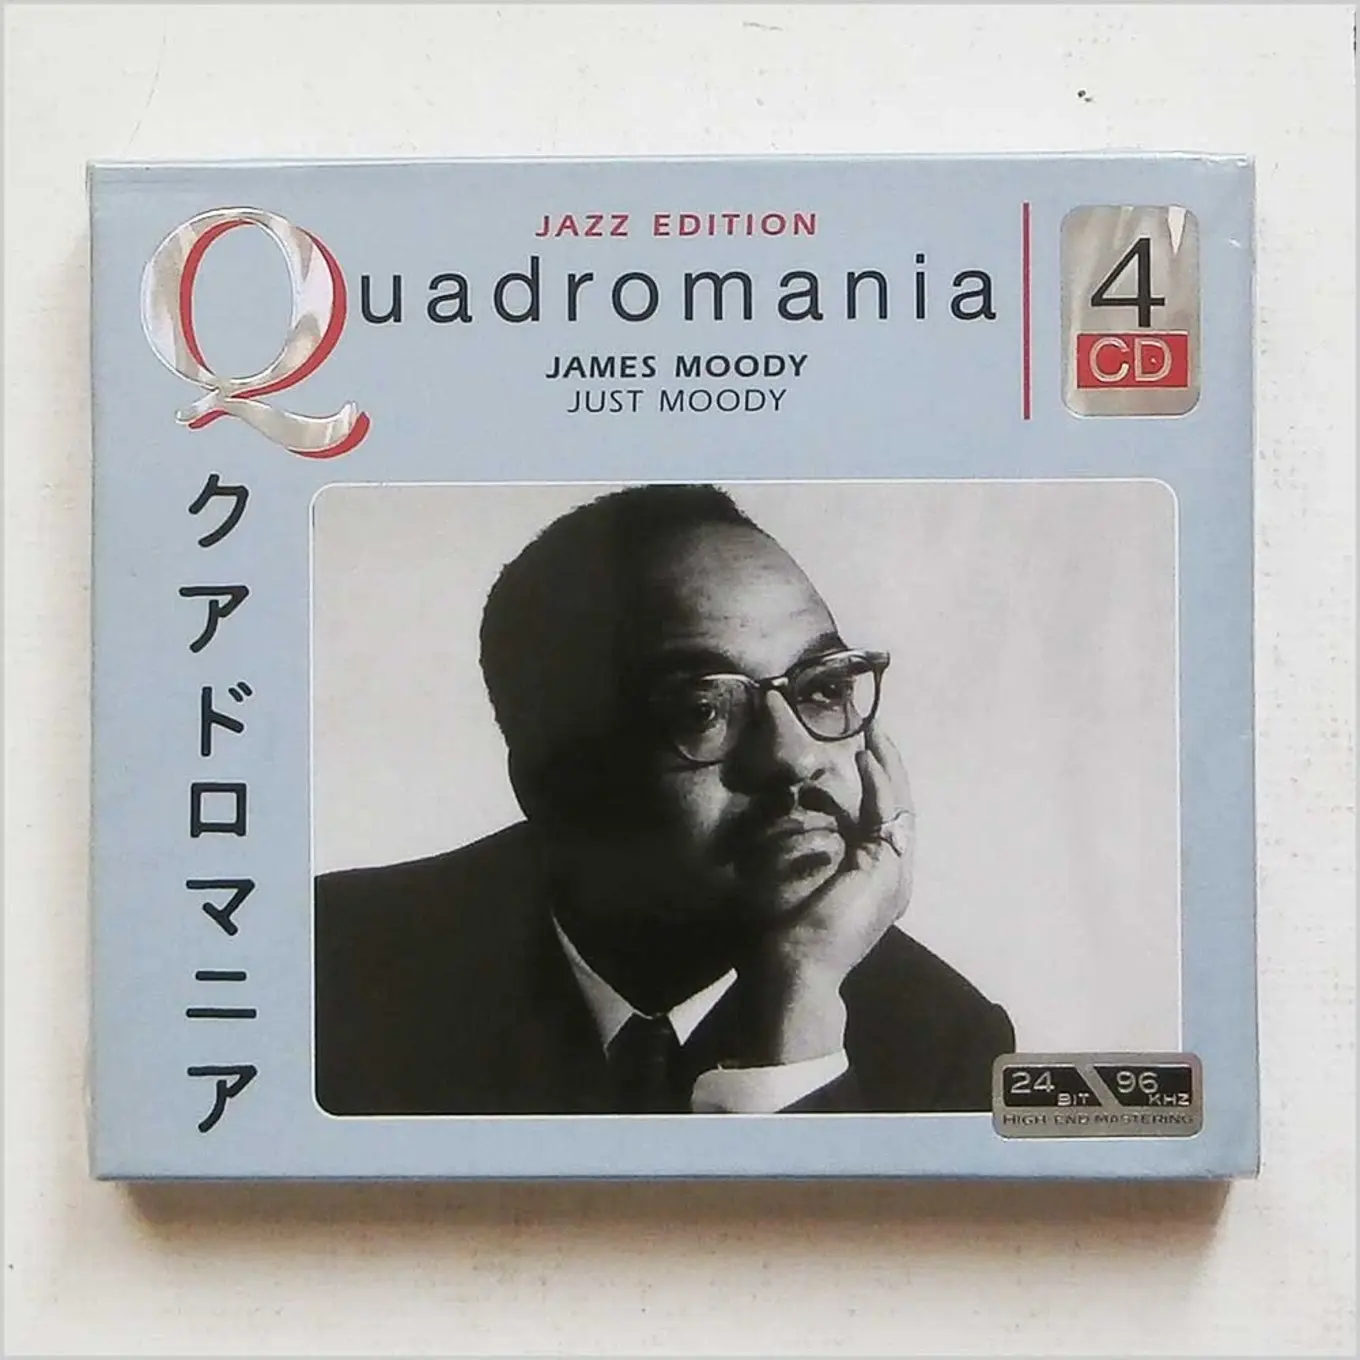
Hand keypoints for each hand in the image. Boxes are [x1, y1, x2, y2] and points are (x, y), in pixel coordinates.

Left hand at [735, 725, 914, 1064]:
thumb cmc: (790, 933)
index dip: (878, 785)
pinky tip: (868, 760)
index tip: (864, 753)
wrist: (799, 968)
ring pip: (899, 806)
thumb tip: (791, 816)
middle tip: (876, 732)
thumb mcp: (803, 881)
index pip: (884, 821)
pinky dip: (879, 785)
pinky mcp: (887, 869)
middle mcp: (895, 876)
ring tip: (875, 735)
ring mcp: (896, 873)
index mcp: (878, 881)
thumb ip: (811, 853)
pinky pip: (887, 816)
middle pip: (899, 808)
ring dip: (887, 767)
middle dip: (889, 768)